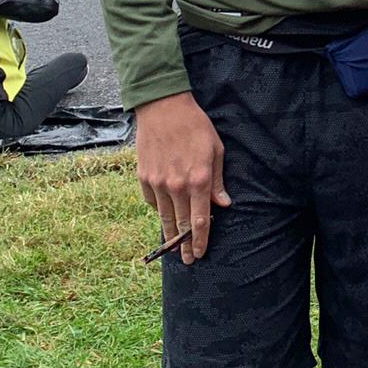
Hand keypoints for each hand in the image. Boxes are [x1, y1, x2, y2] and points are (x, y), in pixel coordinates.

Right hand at [136, 91, 230, 264]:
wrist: (163, 108)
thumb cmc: (195, 126)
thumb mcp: (216, 149)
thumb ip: (218, 181)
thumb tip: (223, 204)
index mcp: (199, 180)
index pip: (199, 220)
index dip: (201, 240)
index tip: (201, 254)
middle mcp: (177, 186)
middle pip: (180, 225)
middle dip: (185, 245)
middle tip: (189, 260)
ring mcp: (158, 183)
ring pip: (164, 217)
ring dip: (170, 234)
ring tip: (174, 248)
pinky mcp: (144, 177)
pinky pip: (152, 202)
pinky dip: (159, 210)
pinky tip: (164, 214)